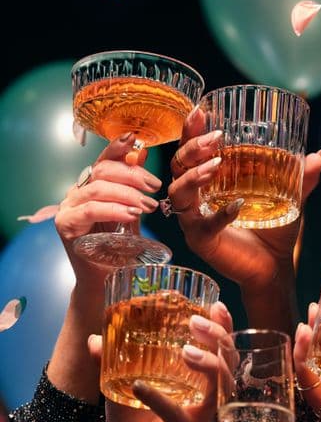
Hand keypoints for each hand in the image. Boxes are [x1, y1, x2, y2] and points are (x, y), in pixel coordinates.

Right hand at [55, 133, 160, 291]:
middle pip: (102, 171)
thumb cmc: (119, 249)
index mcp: (89, 186)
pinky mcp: (65, 225)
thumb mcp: (131, 213)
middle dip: (131, 175)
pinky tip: (132, 214)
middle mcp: (75, 193)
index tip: (136, 139)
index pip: (103, 160)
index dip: (117, 147)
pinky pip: (91, 210)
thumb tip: (142, 152)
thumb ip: (134, 186)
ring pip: (98, 188)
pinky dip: (114, 210)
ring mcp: (67, 208)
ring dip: (127, 194)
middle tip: (154, 186)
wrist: (105, 281)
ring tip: (148, 205)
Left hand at [89, 301, 232, 421]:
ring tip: (185, 349)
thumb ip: (110, 364)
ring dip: (207, 363)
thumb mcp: (121, 388)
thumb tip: (94, 338)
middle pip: (229, 361)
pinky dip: (158, 399)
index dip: (223, 326)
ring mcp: (198, 417)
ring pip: (220, 385)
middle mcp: (206, 396)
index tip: (214, 303)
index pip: (221, 348)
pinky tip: (139, 386)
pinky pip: (177, 415)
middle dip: (219, 336)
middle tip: (197, 321)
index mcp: (199, 381)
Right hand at [166, 108, 320, 294]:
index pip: (190, 152)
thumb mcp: (290, 199)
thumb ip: (302, 178)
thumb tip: (319, 155)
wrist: (274, 268)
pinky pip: (202, 225)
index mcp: (208, 182)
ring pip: (178, 192)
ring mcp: (194, 220)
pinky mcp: (200, 241)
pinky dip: (219, 215)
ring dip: (194, 175)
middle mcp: (195, 199)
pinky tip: (237, 206)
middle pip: (177, 166)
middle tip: (215, 138)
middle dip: (192, 148)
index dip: (190, 131)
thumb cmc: (274, 232)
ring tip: (216, 165)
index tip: (200, 111)